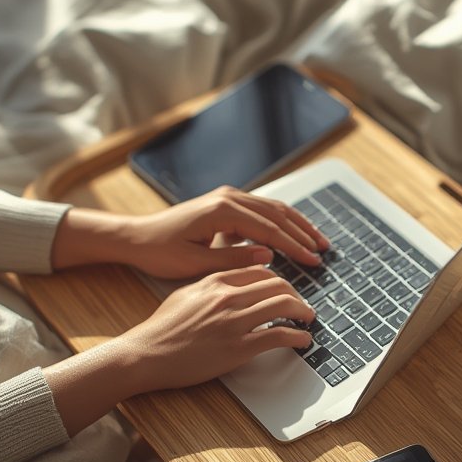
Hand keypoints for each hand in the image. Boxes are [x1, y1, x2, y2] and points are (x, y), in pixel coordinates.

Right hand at [43, 266, 314, 435]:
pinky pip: (279, 335)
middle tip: (302, 306)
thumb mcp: (185, 294)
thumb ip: (210, 285)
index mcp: (215, 281)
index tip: (286, 290)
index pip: (260, 271)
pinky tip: (303, 340)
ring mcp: (234, 322)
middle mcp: (227, 297)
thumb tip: (231, 284)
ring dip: (303, 313)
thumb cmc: (161, 329)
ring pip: (284, 306)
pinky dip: (298, 337)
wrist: (146, 354)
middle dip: (297, 295)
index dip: (280, 281)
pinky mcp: (238, 348)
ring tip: (307, 320)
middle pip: (278, 285)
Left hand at [51, 187, 330, 277]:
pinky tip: (293, 235)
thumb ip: (233, 259)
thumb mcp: (196, 263)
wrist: (137, 237)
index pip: (269, 230)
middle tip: (324, 251)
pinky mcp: (225, 203)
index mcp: (222, 210)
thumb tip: (268, 257)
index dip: (294, 247)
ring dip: (297, 225)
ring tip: (317, 241)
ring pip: (273, 209)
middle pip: (277, 214)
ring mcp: (227, 197)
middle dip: (303, 233)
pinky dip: (281, 223)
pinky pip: (261, 210)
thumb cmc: (161, 252)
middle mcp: (228, 198)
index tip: (313, 261)